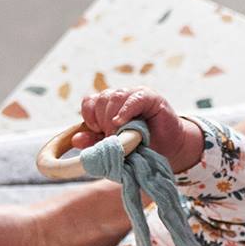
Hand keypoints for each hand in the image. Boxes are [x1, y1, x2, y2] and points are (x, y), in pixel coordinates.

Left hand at [72, 89, 199, 171]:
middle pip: (101, 98)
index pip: (90, 101)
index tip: (96, 131)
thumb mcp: (113, 148)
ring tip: (119, 134)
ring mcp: (135, 95)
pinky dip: (125, 110)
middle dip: (101, 120)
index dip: (89, 115)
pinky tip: (121, 122)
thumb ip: (95, 143)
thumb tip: (76, 139)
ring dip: (112, 117)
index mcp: (109, 106)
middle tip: (111, 137)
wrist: (168, 150)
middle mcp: (121, 98)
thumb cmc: (141, 148)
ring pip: (114, 96)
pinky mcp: (150, 98)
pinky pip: (134, 98)